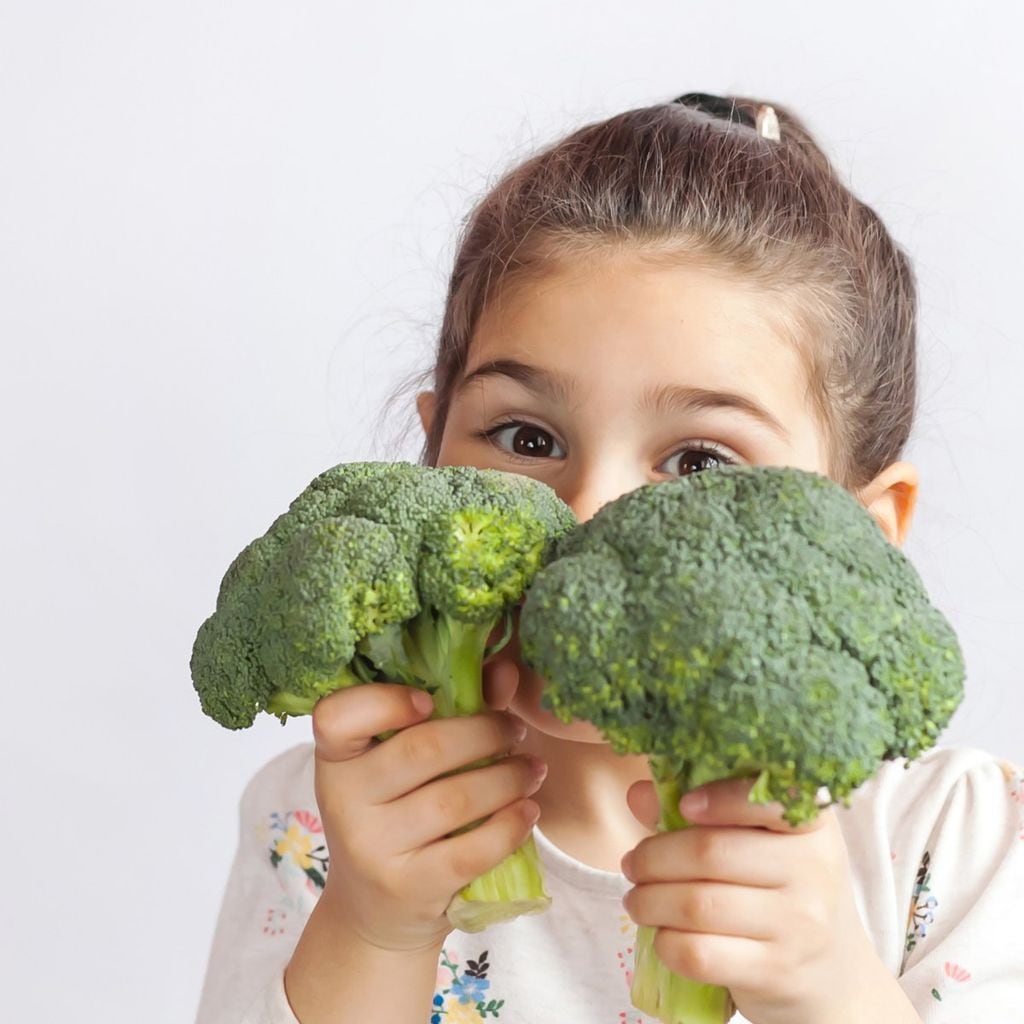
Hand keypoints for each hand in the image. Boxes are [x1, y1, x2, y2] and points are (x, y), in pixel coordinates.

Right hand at [310, 680, 544, 953]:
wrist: (372, 911)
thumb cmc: (395, 815)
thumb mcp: (402, 764)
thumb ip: (451, 709)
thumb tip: (505, 673)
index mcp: (337, 757)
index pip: (336, 717)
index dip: (384, 702)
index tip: (430, 700)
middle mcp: (344, 801)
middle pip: (422, 750)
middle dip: (484, 733)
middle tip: (515, 730)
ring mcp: (372, 849)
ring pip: (454, 800)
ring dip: (508, 778)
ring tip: (532, 770)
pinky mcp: (407, 888)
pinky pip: (470, 852)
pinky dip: (509, 826)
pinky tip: (528, 811)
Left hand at [621, 777, 892, 1023]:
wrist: (832, 977)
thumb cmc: (782, 891)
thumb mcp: (759, 844)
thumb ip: (702, 812)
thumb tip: (640, 794)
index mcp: (812, 826)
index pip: (770, 799)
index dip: (721, 797)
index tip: (684, 805)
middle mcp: (813, 870)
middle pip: (710, 853)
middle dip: (653, 858)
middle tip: (633, 863)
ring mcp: (799, 925)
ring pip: (697, 905)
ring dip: (649, 901)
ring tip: (637, 899)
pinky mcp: (776, 972)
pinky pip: (700, 954)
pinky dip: (667, 943)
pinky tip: (662, 935)